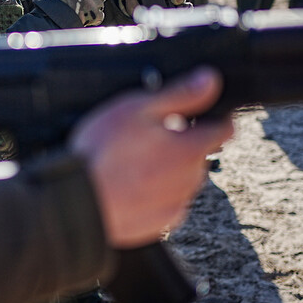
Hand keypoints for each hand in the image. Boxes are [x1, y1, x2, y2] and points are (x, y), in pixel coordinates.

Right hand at [51, 0, 122, 26]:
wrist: (56, 17)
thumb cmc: (58, 4)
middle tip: (84, 2)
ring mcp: (92, 2)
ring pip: (100, 4)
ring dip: (94, 8)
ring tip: (82, 11)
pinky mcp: (96, 14)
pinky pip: (101, 15)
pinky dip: (95, 18)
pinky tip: (85, 17)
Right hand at [68, 67, 232, 247]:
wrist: (77, 199)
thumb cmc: (103, 151)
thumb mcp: (138, 108)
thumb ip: (180, 94)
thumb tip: (210, 79)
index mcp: (190, 149)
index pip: (225, 130)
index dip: (216, 116)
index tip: (200, 112)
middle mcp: (191, 180)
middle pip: (201, 154)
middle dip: (184, 142)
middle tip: (151, 134)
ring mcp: (176, 204)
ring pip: (185, 179)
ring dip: (171, 167)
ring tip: (135, 159)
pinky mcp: (160, 223)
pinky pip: (169, 202)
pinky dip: (158, 192)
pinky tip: (132, 183)